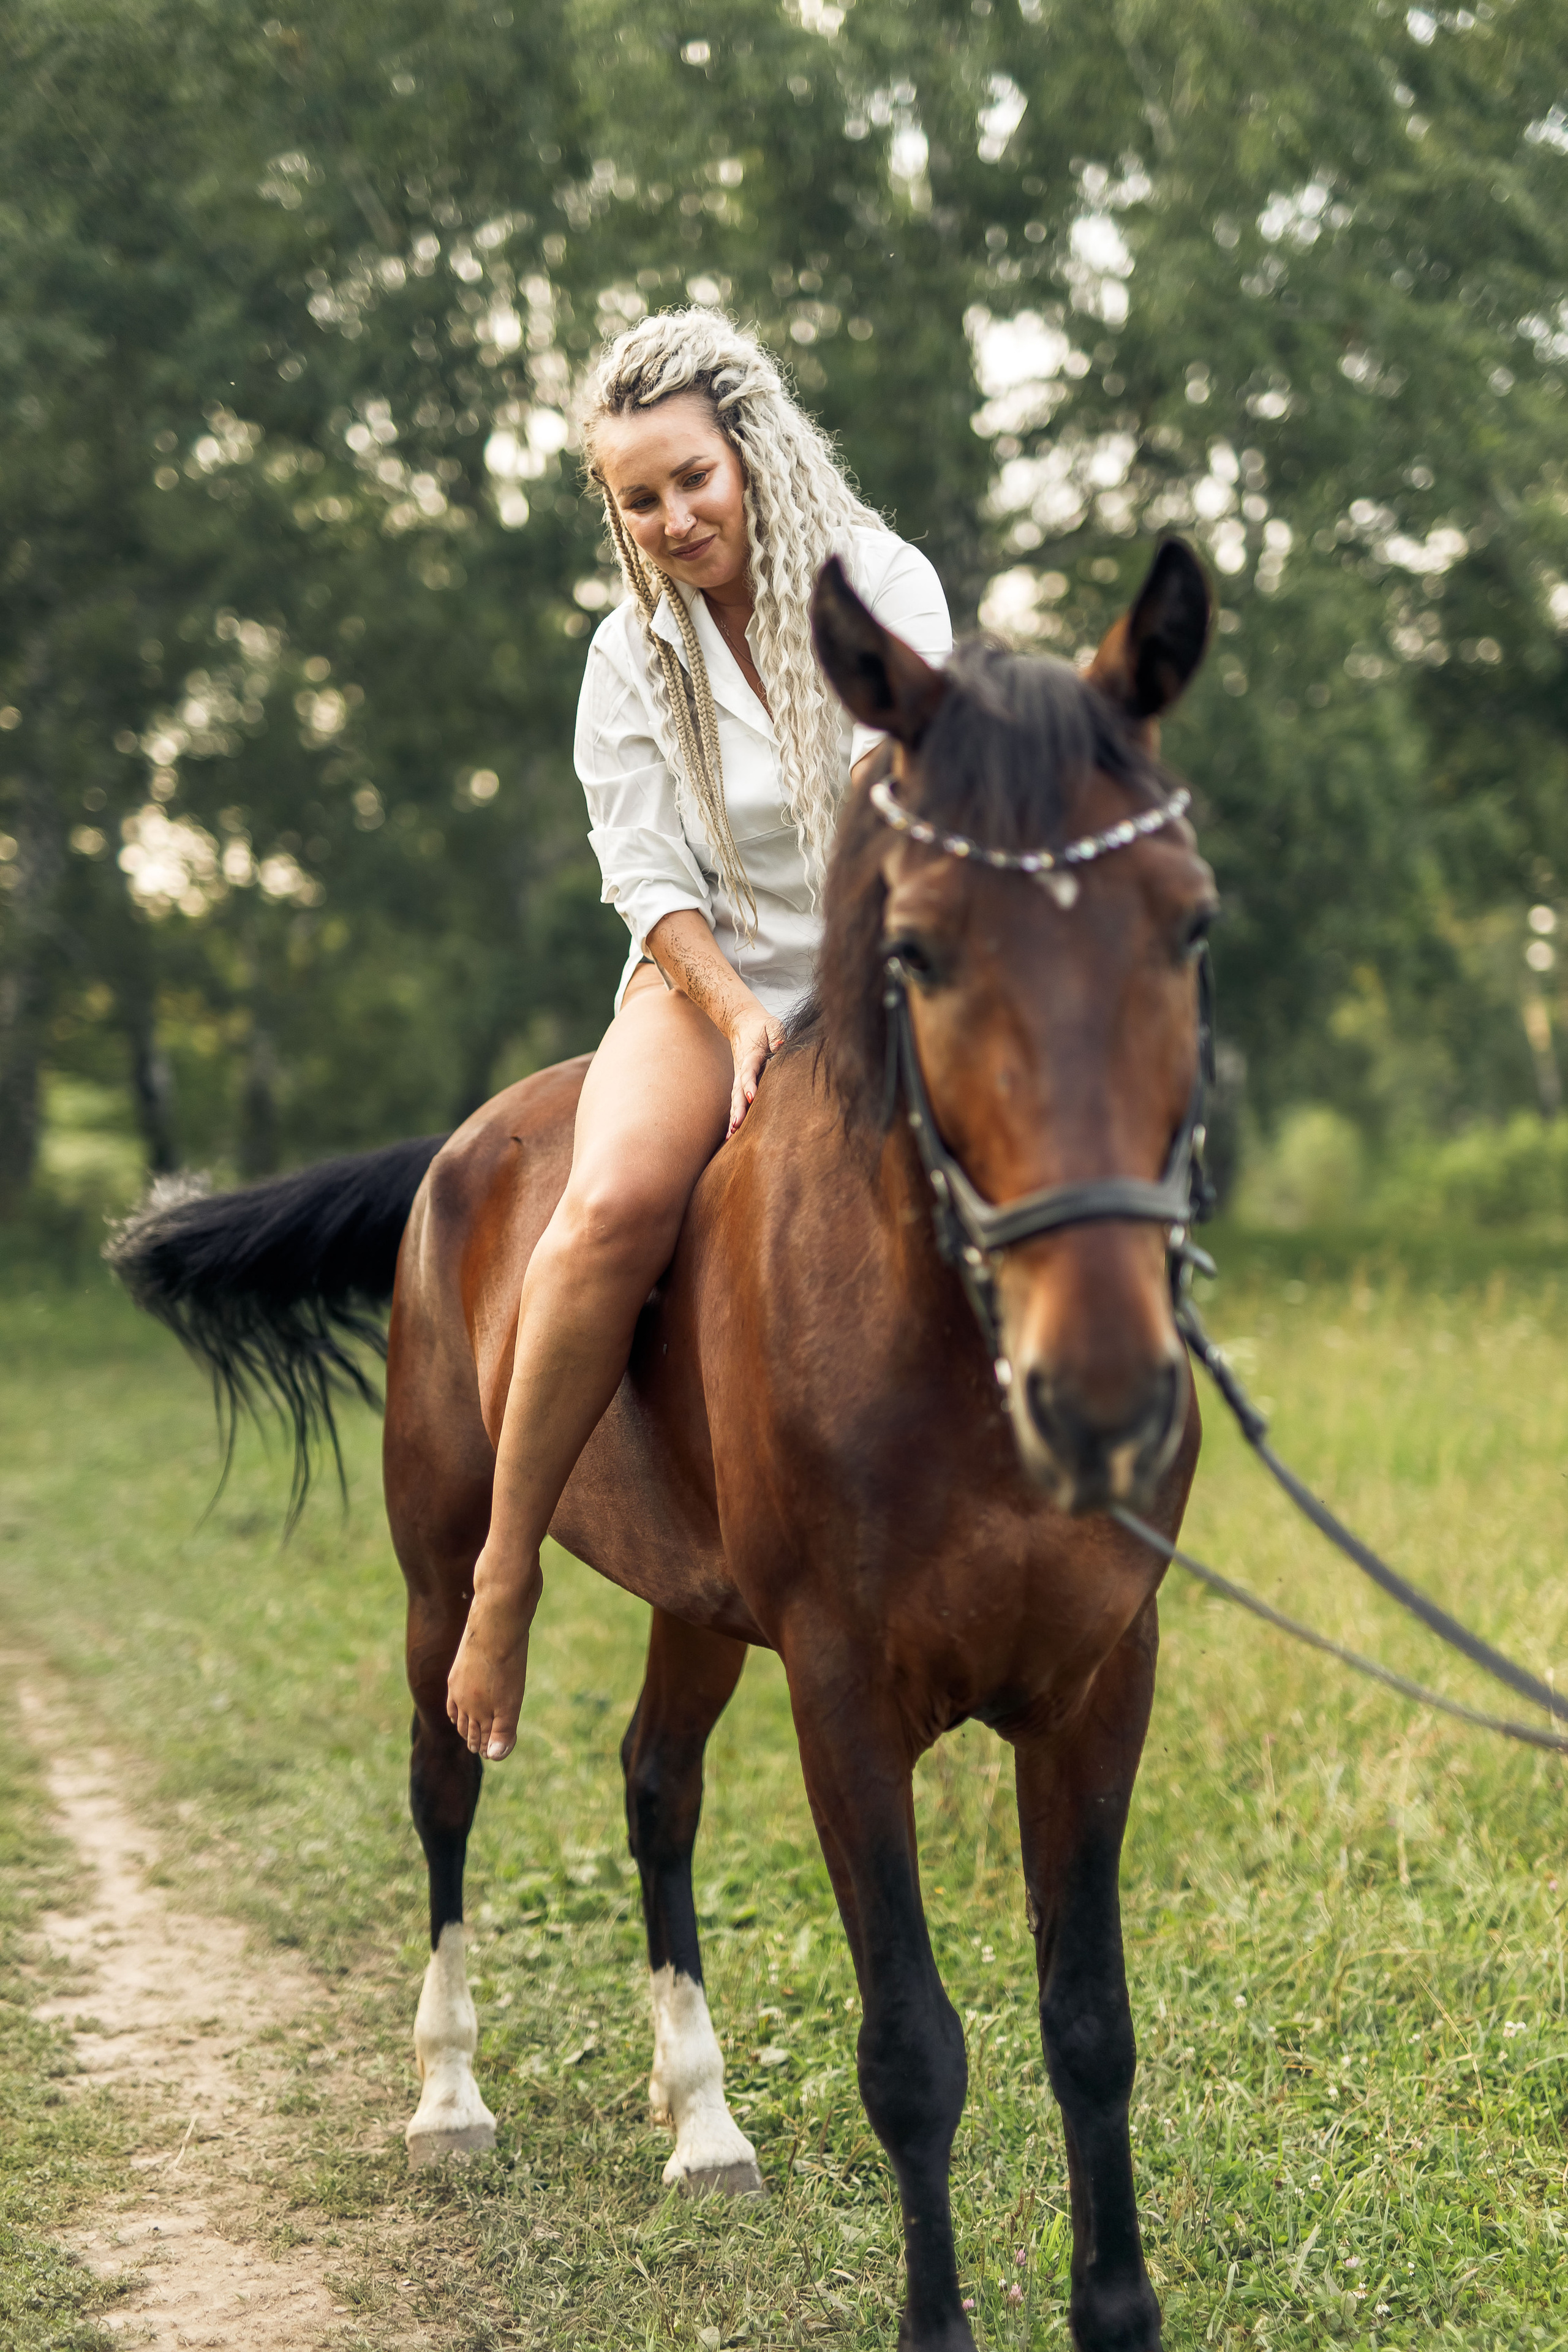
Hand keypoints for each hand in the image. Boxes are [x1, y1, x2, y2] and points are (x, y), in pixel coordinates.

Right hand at [727, 1002, 785, 1135]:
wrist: (743, 1023)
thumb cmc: (762, 1026)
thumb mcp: (772, 1025)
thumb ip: (776, 1035)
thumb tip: (780, 1046)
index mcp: (750, 1056)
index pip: (749, 1072)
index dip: (750, 1084)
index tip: (752, 1096)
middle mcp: (741, 1070)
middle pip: (738, 1091)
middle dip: (738, 1109)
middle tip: (737, 1126)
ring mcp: (739, 1078)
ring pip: (735, 1099)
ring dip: (734, 1116)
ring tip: (732, 1135)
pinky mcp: (740, 1084)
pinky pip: (736, 1102)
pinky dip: (734, 1117)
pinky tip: (731, 1134)